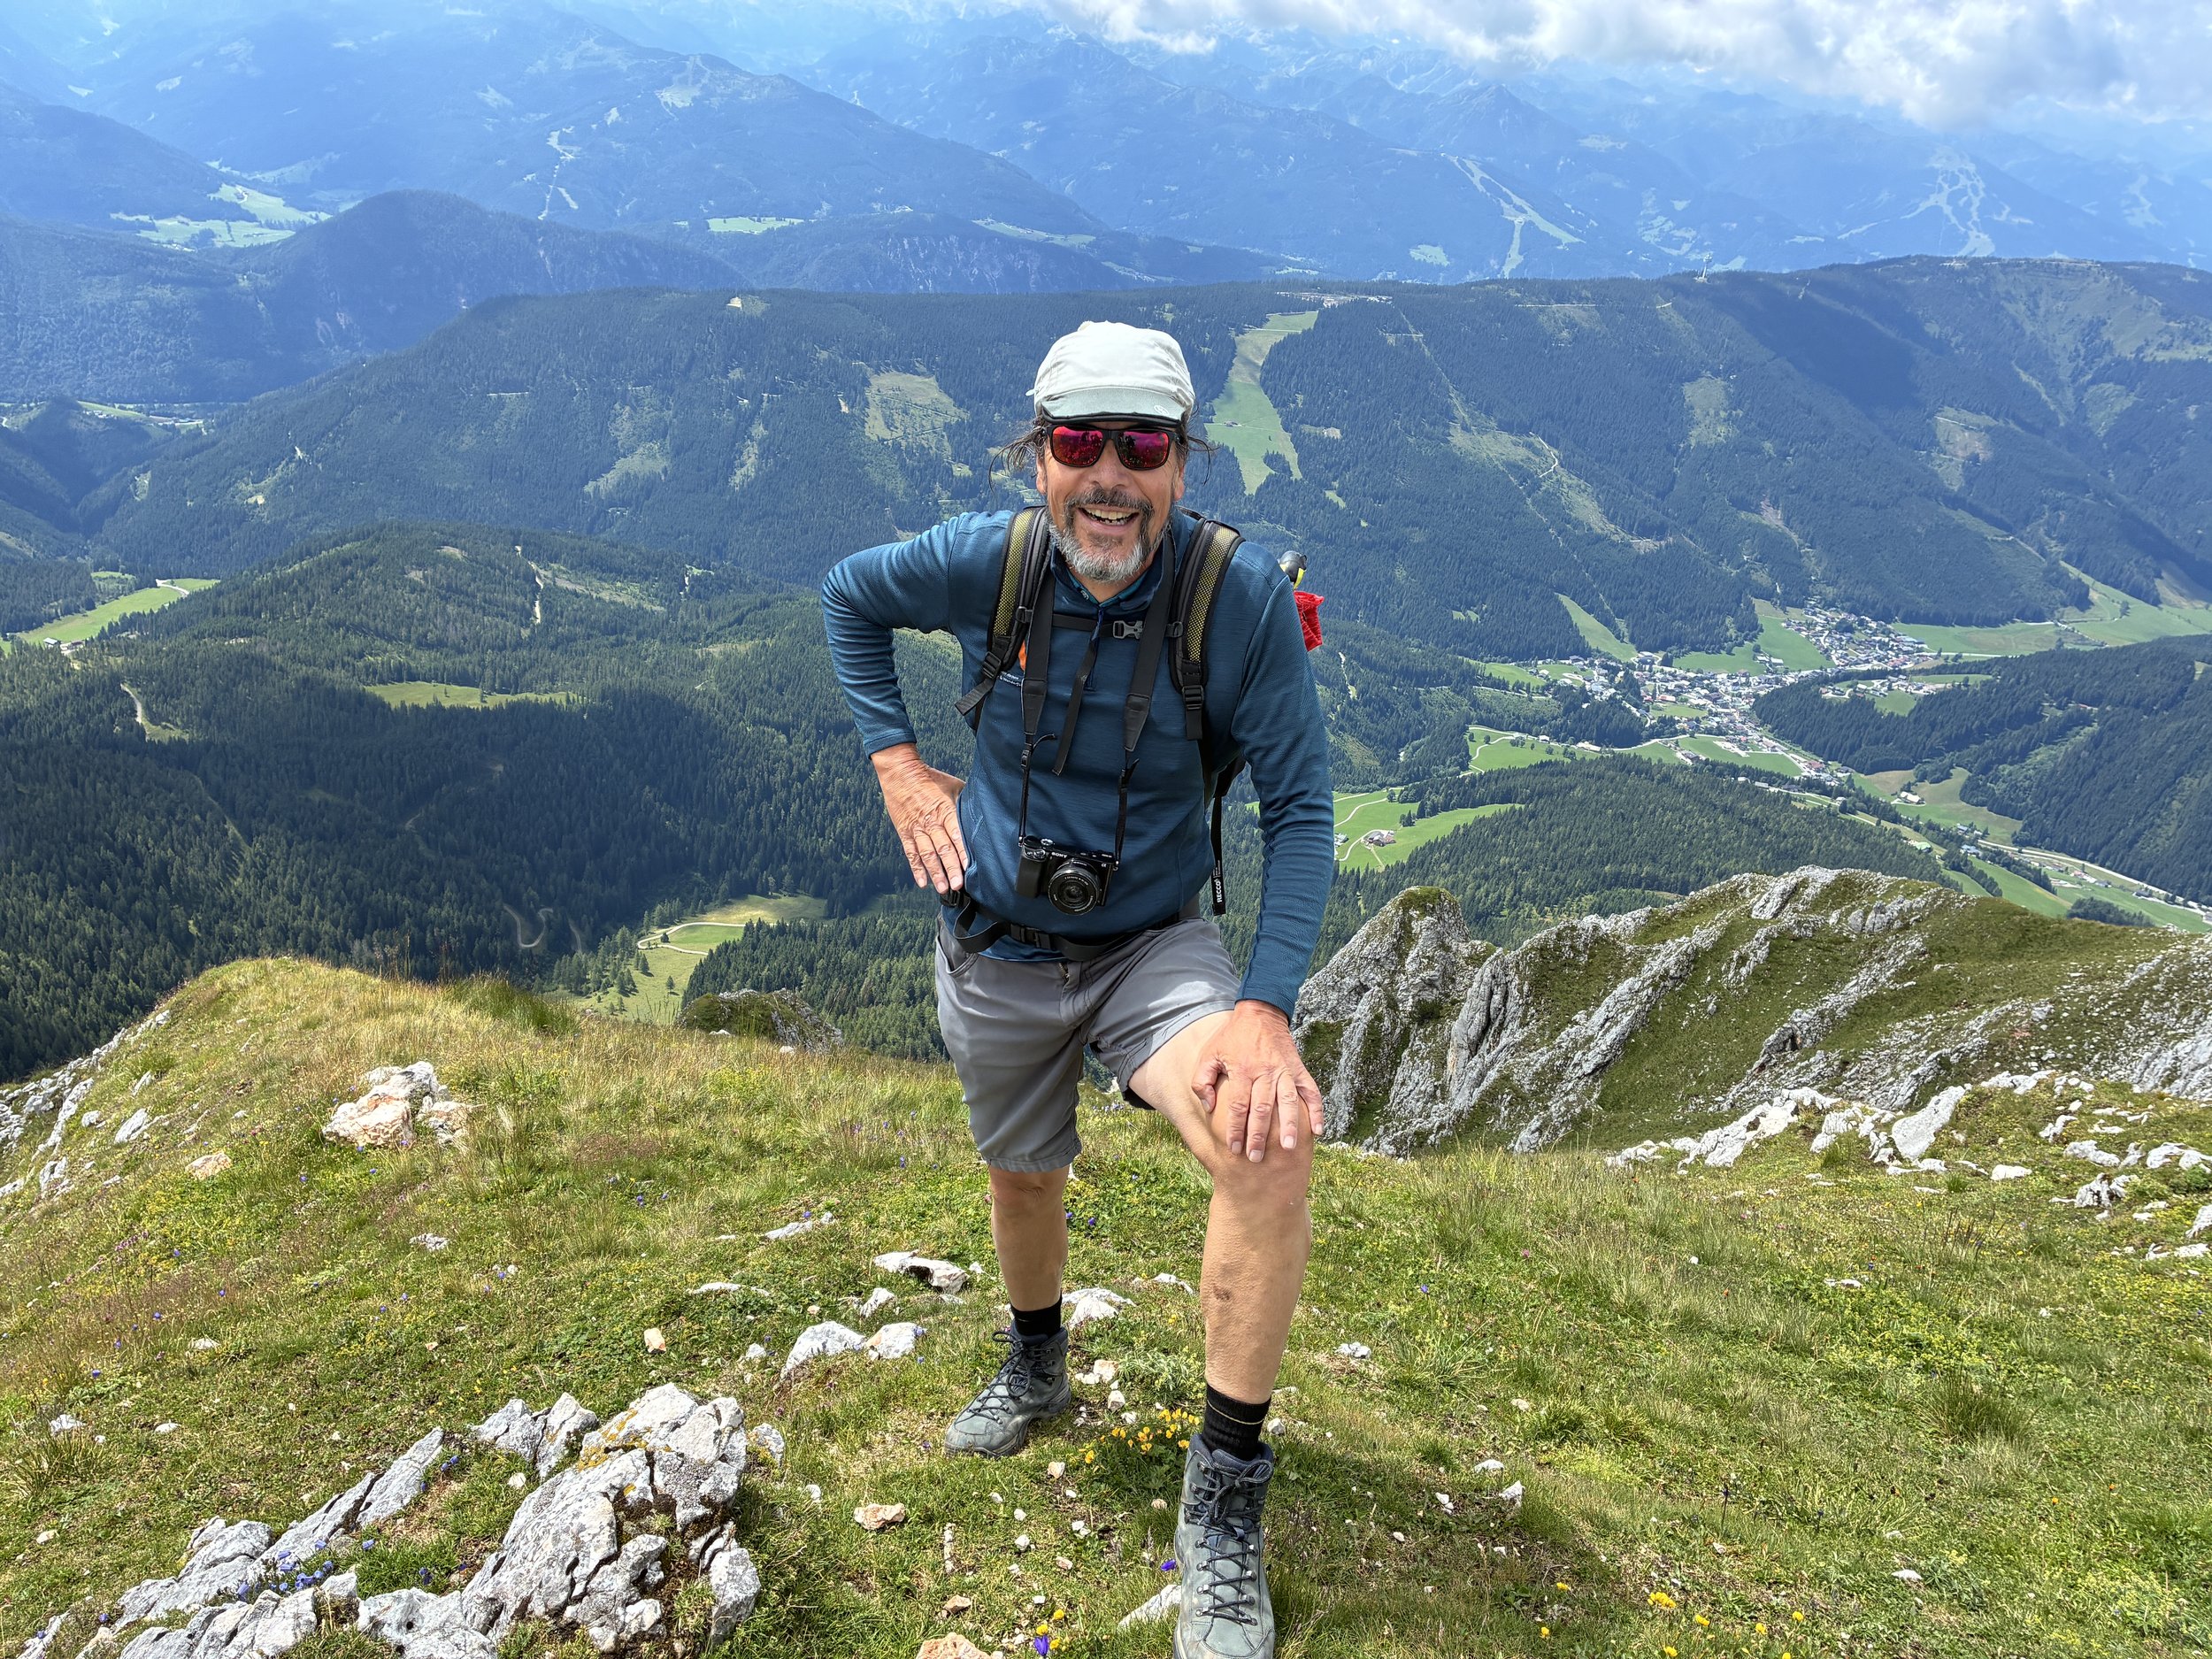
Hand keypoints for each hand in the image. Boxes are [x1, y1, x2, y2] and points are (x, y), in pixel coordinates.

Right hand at [872, 743, 967, 893]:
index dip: (962, 851)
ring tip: (943, 888)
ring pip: (927, 854)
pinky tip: (922, 882)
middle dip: (951, 868)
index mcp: (945, 810)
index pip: (956, 834)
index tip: (969, 866)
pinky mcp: (904, 832)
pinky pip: (911, 853)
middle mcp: (931, 822)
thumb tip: (981, 813)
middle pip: (942, 848)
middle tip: (958, 885)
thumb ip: (965, 802)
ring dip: (935, 873)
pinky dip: (916, 868)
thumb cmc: (930, 778)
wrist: (900, 772)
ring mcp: (916, 828)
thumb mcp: (953, 785)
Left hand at [1192, 1001, 1324, 1162]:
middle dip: (1259, 1135)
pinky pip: (1311, 1091)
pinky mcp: (1298, 1069)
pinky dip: (1317, 1110)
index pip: (1239, 1105)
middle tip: (1256, 1158)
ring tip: (1289, 1148)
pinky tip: (1318, 1131)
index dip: (1236, 1129)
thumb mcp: (1209, 1053)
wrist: (1260, 1013)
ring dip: (1290, 1126)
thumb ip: (1202, 1080)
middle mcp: (1265, 1072)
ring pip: (1289, 1102)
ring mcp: (1284, 1071)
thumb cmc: (1231, 1037)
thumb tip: (1209, 1107)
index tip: (1234, 1149)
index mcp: (1242, 1070)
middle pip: (1263, 1108)